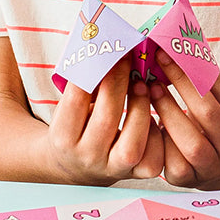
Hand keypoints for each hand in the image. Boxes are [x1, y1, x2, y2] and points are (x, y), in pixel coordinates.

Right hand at [46, 56, 163, 185]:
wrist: (77, 166)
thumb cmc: (76, 126)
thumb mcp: (68, 108)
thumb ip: (84, 84)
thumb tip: (105, 44)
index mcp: (62, 138)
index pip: (76, 100)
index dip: (94, 72)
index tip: (107, 51)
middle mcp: (86, 157)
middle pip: (106, 118)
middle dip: (120, 82)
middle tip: (129, 57)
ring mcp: (111, 169)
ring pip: (132, 143)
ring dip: (142, 106)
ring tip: (143, 83)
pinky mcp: (134, 174)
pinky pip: (152, 159)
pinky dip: (156, 135)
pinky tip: (153, 115)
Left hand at [148, 52, 219, 187]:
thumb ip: (209, 82)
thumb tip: (181, 44)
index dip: (197, 70)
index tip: (173, 50)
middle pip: (208, 114)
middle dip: (180, 84)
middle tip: (158, 63)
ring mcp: (215, 169)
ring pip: (191, 142)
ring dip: (167, 111)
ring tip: (151, 88)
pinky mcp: (189, 181)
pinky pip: (172, 162)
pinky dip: (159, 139)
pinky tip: (149, 118)